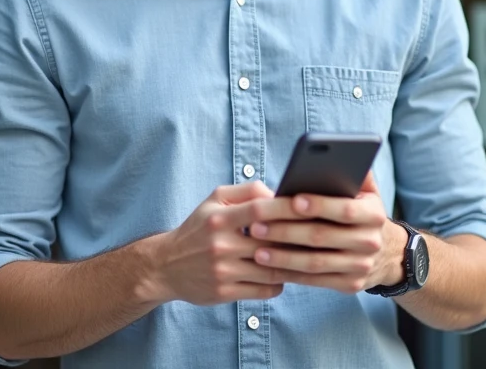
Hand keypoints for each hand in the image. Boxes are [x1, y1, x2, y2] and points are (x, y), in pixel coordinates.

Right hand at [145, 182, 303, 305]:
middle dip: (298, 240)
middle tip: (319, 237)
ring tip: (306, 258)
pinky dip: (279, 283)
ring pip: (273, 270)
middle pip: (271, 243)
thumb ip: (247, 191)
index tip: (311, 207)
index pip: (260, 209)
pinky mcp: (225, 293)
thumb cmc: (198, 228)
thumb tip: (279, 194)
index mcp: (219, 218)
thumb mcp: (214, 201)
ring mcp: (223, 271)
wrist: (166, 266)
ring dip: (293, 265)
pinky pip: (265, 290)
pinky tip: (283, 275)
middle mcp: (220, 245)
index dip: (288, 208)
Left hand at [247, 172, 406, 293]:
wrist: (390, 255)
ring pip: (315, 262)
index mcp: (374, 214)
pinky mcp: (350, 285)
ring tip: (256, 249)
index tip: (292, 199)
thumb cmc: (364, 214)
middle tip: (256, 224)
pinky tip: (269, 266)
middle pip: (322, 236)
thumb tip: (341, 153)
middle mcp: (370, 242)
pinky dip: (290, 273)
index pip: (345, 209)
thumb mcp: (369, 193)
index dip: (319, 205)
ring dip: (283, 256)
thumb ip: (357, 173)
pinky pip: (315, 280)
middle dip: (286, 230)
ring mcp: (360, 266)